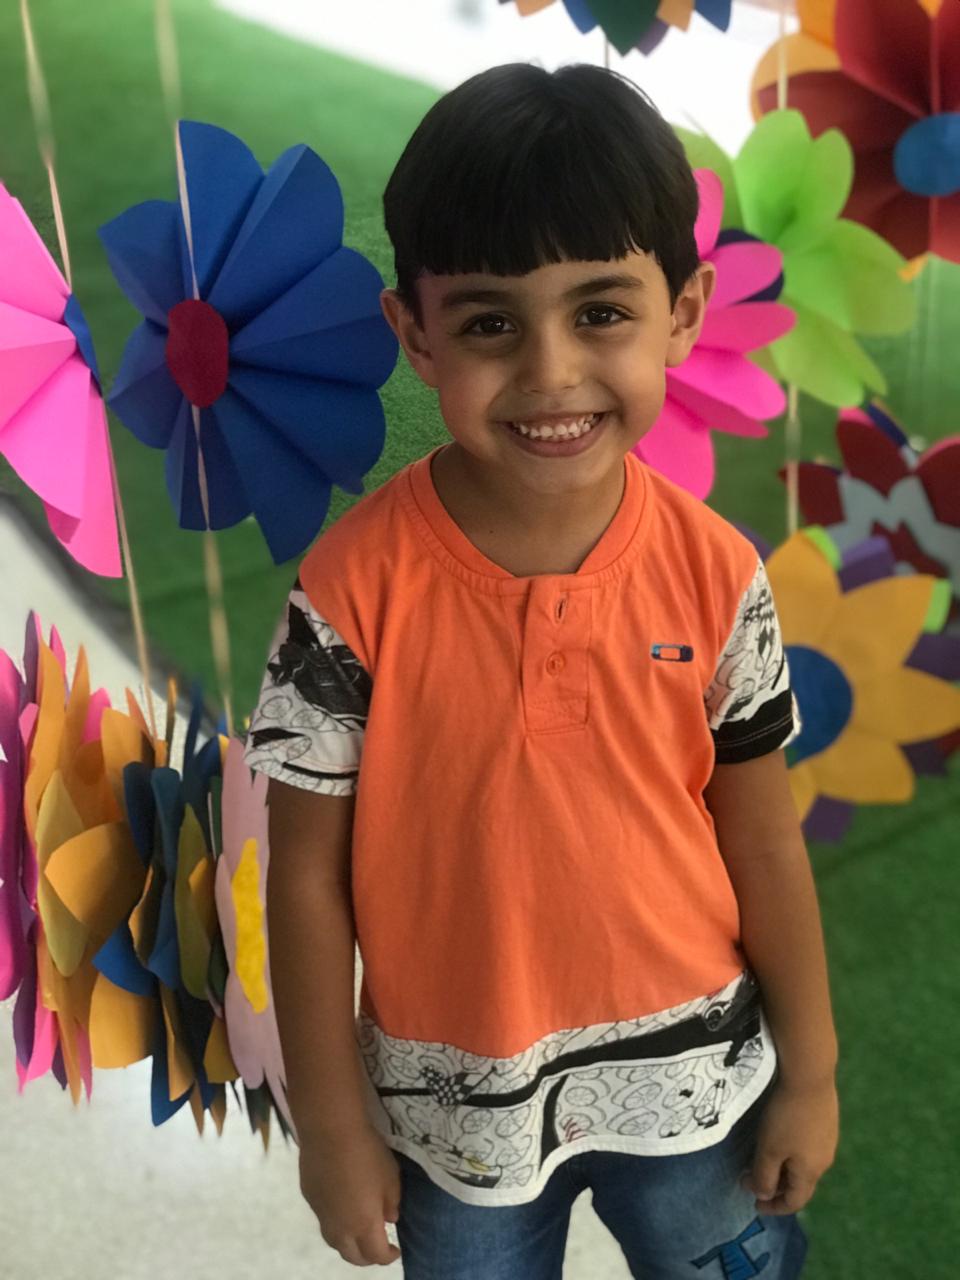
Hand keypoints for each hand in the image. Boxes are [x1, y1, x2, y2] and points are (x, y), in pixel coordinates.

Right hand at [299, 1124, 402, 1266]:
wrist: (330, 1131)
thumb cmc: (367, 1152)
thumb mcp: (391, 1176)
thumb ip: (392, 1203)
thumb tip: (389, 1218)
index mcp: (364, 1225)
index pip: (376, 1255)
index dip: (388, 1256)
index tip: (396, 1250)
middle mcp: (340, 1228)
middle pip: (352, 1257)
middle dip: (367, 1257)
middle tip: (377, 1247)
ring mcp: (321, 1215)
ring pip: (335, 1242)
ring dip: (349, 1243)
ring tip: (359, 1232)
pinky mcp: (310, 1199)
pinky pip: (325, 1220)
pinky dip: (336, 1222)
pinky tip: (343, 1206)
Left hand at [741, 1078, 838, 1215]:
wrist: (810, 1076)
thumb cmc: (786, 1116)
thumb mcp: (769, 1149)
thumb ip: (765, 1176)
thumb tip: (765, 1195)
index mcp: (811, 1172)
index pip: (795, 1201)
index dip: (774, 1207)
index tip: (755, 1204)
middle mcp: (824, 1160)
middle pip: (800, 1184)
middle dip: (777, 1187)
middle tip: (754, 1180)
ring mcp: (828, 1140)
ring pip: (805, 1165)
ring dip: (784, 1169)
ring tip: (764, 1161)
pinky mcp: (827, 1122)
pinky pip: (809, 1148)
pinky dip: (792, 1153)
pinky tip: (781, 1140)